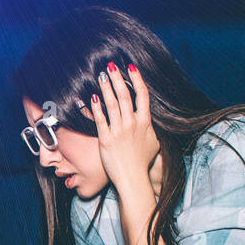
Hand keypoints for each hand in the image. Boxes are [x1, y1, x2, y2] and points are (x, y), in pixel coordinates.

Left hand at [92, 62, 159, 194]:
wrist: (133, 178)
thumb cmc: (142, 163)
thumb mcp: (153, 143)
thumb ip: (149, 129)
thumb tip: (148, 122)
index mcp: (145, 122)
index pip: (142, 96)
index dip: (136, 79)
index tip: (131, 67)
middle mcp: (132, 124)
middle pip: (125, 96)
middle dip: (118, 79)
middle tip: (111, 66)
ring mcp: (119, 131)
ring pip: (112, 105)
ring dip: (106, 88)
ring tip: (101, 76)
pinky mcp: (106, 140)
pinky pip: (100, 120)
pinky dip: (96, 108)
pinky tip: (91, 97)